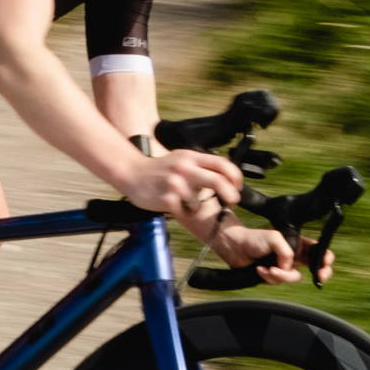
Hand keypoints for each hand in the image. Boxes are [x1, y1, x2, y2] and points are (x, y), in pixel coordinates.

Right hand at [118, 148, 244, 217]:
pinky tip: (175, 206)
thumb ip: (200, 166)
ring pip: (200, 200)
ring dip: (197, 206)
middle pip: (217, 181)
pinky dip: (183, 212)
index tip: (238, 187)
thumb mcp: (181, 159)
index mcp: (191, 157)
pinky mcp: (166, 198)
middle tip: (233, 202)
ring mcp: (175, 183)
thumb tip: (224, 178)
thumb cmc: (159, 169)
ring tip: (188, 204)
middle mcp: (184, 168)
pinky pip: (184, 211)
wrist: (131, 172)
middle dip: (230, 194)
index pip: (221, 163)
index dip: (235, 176)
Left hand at [200, 217, 332, 286]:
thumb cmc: (254, 239)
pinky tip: (260, 269)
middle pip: (314, 268)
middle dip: (320, 273)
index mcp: (297, 244)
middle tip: (321, 276)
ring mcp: (284, 268)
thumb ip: (287, 252)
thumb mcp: (275, 238)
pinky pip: (278, 282)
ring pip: (293, 277)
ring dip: (281, 274)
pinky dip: (268, 276)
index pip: (317, 251)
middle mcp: (293, 257)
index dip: (325, 258)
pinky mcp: (273, 277)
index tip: (325, 264)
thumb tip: (288, 267)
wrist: (234, 248)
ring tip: (268, 268)